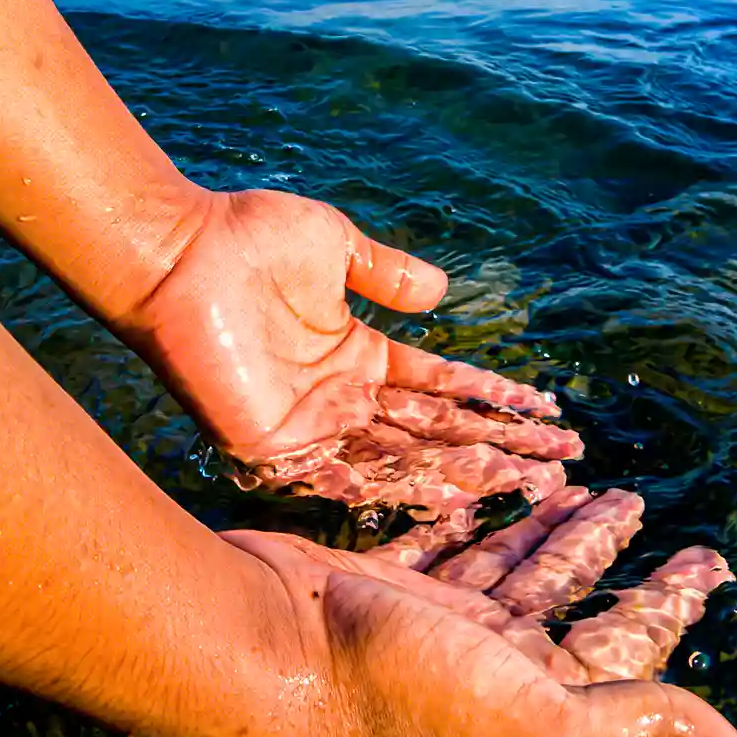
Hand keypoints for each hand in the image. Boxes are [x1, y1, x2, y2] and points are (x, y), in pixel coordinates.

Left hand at [124, 189, 582, 517]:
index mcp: (358, 357)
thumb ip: (387, 273)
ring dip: (460, 471)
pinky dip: (384, 486)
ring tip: (520, 482)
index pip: (443, 390)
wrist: (178, 251)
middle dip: (498, 449)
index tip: (547, 414)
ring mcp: (308, 425)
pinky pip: (334, 476)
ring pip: (398, 459)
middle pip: (434, 433)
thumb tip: (442, 293)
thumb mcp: (336, 246)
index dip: (495, 402)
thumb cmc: (249, 238)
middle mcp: (340, 399)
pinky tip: (440, 498)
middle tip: (557, 467)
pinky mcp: (269, 443)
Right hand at [221, 486, 736, 736]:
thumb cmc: (397, 696)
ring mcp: (427, 633)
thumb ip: (648, 736)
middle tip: (644, 505)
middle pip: (569, 605)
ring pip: (505, 573)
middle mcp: (486, 677)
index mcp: (537, 712)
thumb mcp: (546, 729)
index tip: (714, 559)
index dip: (673, 604)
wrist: (259, 653)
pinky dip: (464, 523)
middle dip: (612, 558)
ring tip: (583, 486)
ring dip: (548, 532)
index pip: (628, 651)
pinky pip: (436, 549)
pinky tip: (486, 494)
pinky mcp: (376, 591)